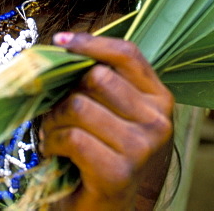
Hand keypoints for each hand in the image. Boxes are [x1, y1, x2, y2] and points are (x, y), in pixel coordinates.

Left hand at [39, 32, 173, 210]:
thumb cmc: (108, 158)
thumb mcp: (116, 116)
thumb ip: (103, 85)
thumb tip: (63, 47)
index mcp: (159, 100)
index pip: (128, 54)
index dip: (91, 43)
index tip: (60, 42)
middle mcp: (157, 121)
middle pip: (96, 77)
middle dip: (65, 92)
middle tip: (55, 113)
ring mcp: (141, 147)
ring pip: (79, 105)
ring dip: (53, 120)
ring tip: (53, 135)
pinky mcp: (119, 172)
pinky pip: (73, 137)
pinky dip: (54, 143)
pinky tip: (55, 153)